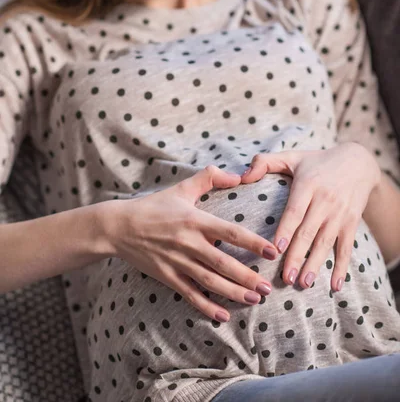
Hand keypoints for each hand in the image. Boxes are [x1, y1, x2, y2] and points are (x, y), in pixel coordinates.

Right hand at [103, 165, 277, 322]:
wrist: (119, 227)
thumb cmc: (154, 206)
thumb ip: (210, 177)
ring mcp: (177, 261)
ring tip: (254, 300)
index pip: (230, 232)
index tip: (272, 251)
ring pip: (210, 282)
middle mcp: (188, 243)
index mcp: (195, 220)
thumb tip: (238, 176)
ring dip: (233, 292)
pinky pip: (189, 294)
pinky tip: (222, 316)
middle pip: (223, 263)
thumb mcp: (181, 188)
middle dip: (247, 277)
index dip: (252, 243)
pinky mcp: (167, 276)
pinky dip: (206, 306)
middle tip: (267, 288)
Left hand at [240, 142, 380, 291]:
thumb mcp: (291, 156)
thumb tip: (241, 177)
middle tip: (285, 278)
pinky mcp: (352, 223)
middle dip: (297, 256)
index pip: (295, 211)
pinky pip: (347, 247)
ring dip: (315, 264)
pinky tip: (335, 286)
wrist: (358, 162)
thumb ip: (264, 162)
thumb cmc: (316, 161)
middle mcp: (325, 200)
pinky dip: (342, 267)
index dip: (286, 230)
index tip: (275, 249)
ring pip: (326, 242)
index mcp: (308, 185)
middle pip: (309, 232)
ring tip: (304, 284)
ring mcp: (340, 213)